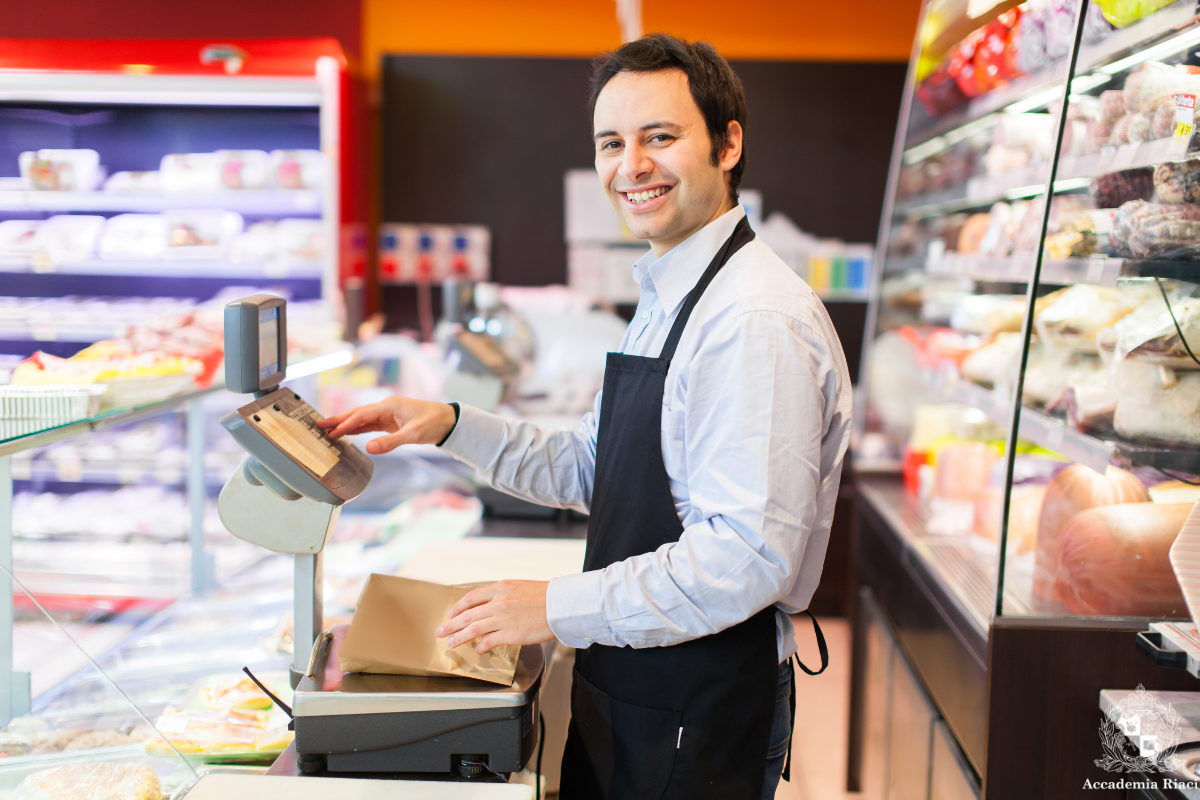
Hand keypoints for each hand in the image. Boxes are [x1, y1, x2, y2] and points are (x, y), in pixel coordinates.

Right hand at [316, 397, 456, 454]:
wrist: (448, 421)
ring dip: (345, 424)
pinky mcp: (391, 421)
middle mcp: (385, 407)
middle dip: (338, 420)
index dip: (345, 424)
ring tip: (327, 429)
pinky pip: (369, 424)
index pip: (361, 415)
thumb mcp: (413, 434)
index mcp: (389, 406)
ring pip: (361, 419)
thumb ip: (391, 442)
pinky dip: (357, 428)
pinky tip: (346, 432)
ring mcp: (387, 414)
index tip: (331, 432)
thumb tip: (369, 448)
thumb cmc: (434, 423)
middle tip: (318, 425)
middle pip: (357, 413)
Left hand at [436, 580, 555, 653]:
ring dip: (459, 636)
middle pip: (468, 614)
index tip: (451, 613)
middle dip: (451, 623)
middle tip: (440, 630)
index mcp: (501, 588)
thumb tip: (491, 607)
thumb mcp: (520, 588)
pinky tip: (477, 649)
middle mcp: (499, 602)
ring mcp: (503, 618)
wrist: (561, 605)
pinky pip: (489, 641)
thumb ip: (504, 595)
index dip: (459, 606)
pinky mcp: (510, 634)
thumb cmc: (546, 597)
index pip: (472, 597)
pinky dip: (480, 646)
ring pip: (473, 628)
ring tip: (450, 642)